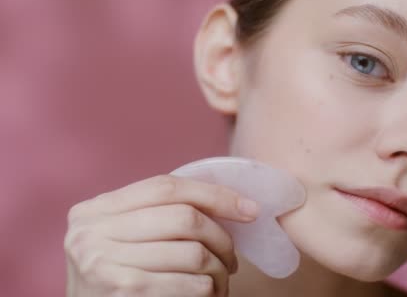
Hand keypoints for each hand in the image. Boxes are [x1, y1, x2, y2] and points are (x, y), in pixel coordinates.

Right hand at [64, 175, 258, 296]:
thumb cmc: (120, 278)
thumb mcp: (125, 239)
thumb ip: (159, 215)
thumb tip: (237, 204)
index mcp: (95, 210)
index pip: (165, 187)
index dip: (213, 194)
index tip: (249, 209)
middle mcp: (91, 232)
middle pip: (183, 217)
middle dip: (221, 237)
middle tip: (232, 258)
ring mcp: (103, 262)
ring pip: (192, 252)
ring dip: (218, 269)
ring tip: (221, 279)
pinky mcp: (122, 290)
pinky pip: (189, 282)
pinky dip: (208, 288)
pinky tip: (209, 293)